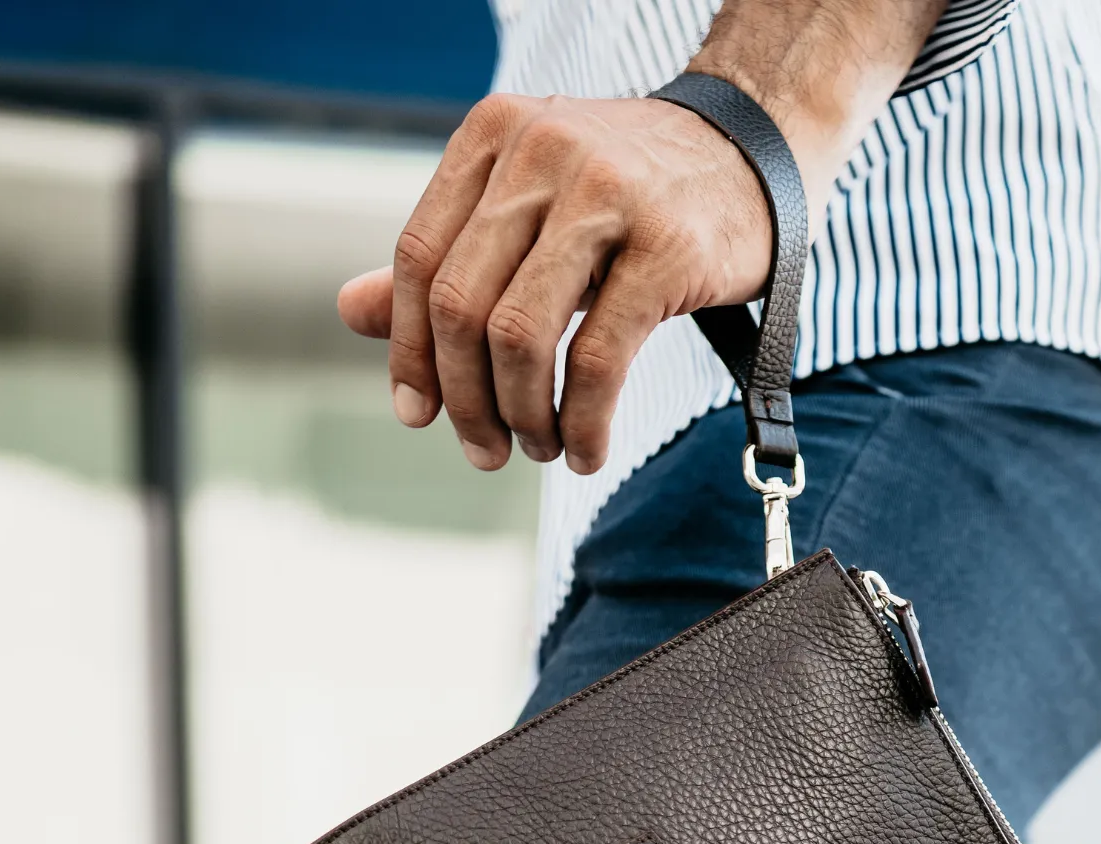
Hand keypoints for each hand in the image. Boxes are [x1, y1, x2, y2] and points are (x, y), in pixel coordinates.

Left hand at [337, 93, 774, 475]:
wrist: (750, 156)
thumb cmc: (628, 198)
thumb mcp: (530, 213)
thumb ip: (450, 261)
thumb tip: (349, 313)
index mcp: (494, 136)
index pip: (422, 259)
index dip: (411, 351)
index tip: (419, 416)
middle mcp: (541, 151)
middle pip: (465, 306)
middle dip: (467, 399)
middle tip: (485, 451)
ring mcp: (606, 196)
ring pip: (522, 337)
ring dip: (524, 416)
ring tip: (541, 447)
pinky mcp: (666, 249)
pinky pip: (599, 361)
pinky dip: (583, 424)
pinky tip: (585, 451)